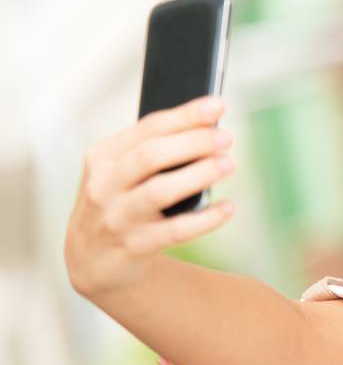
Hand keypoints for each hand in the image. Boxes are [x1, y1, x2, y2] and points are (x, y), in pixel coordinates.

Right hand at [64, 96, 235, 297]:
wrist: (91, 259)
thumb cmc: (120, 202)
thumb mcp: (123, 173)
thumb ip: (155, 151)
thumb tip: (209, 128)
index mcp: (102, 157)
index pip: (147, 128)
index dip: (185, 115)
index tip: (217, 105)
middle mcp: (103, 185)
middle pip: (151, 155)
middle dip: (192, 142)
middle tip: (226, 138)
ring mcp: (116, 217)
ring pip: (159, 191)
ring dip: (198, 175)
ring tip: (229, 164)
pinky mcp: (133, 247)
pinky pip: (175, 231)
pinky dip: (205, 218)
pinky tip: (228, 208)